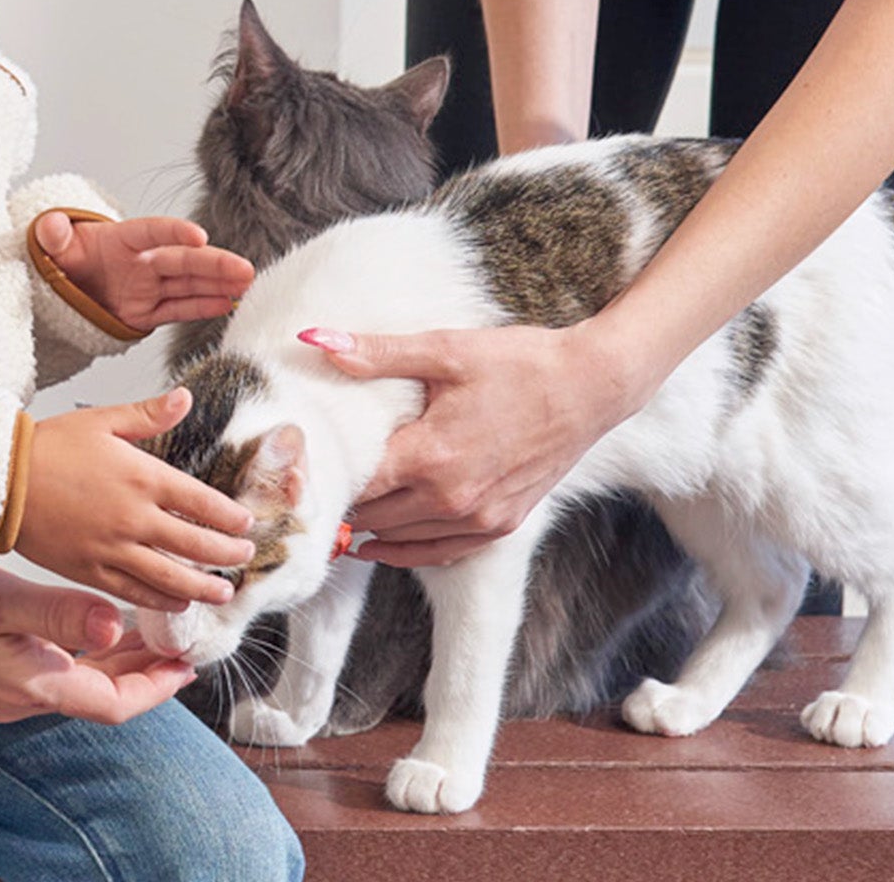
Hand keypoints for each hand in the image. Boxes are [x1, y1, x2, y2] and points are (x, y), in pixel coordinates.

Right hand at [0, 562, 197, 723]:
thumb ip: (56, 614)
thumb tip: (114, 626)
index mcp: (26, 685)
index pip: (113, 703)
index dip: (157, 687)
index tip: (187, 661)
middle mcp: (15, 697)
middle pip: (97, 693)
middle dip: (142, 669)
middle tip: (177, 637)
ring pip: (71, 680)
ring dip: (109, 658)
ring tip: (142, 625)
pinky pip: (42, 669)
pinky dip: (73, 649)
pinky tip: (76, 620)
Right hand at [13, 387, 255, 609]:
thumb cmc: (48, 447)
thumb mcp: (101, 421)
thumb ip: (148, 414)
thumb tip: (185, 398)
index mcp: (142, 477)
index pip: (204, 503)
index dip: (232, 518)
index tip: (247, 525)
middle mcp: (133, 518)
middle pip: (196, 545)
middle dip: (228, 555)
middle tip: (245, 558)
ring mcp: (112, 549)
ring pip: (171, 577)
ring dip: (204, 587)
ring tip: (224, 592)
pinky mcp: (90, 572)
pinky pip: (135, 592)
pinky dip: (162, 601)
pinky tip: (178, 602)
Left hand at [33, 213, 254, 331]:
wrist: (66, 282)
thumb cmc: (67, 257)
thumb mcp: (53, 246)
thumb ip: (52, 236)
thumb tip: (50, 224)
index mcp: (122, 239)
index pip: (151, 231)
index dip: (174, 231)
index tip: (198, 235)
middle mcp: (143, 261)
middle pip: (182, 260)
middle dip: (214, 264)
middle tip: (244, 269)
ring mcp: (149, 286)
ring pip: (188, 284)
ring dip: (218, 285)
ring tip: (248, 286)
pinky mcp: (147, 311)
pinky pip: (177, 309)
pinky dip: (201, 307)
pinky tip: (226, 305)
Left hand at [307, 323, 655, 567]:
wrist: (592, 387)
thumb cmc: (521, 363)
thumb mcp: (446, 349)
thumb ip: (378, 354)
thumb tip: (316, 340)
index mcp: (431, 455)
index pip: (356, 481)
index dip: (325, 476)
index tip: (300, 467)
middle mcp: (452, 497)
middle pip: (373, 515)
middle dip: (341, 504)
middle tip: (310, 493)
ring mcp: (480, 518)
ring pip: (402, 540)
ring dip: (370, 530)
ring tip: (336, 516)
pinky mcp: (501, 524)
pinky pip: (442, 552)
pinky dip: (409, 551)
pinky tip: (384, 544)